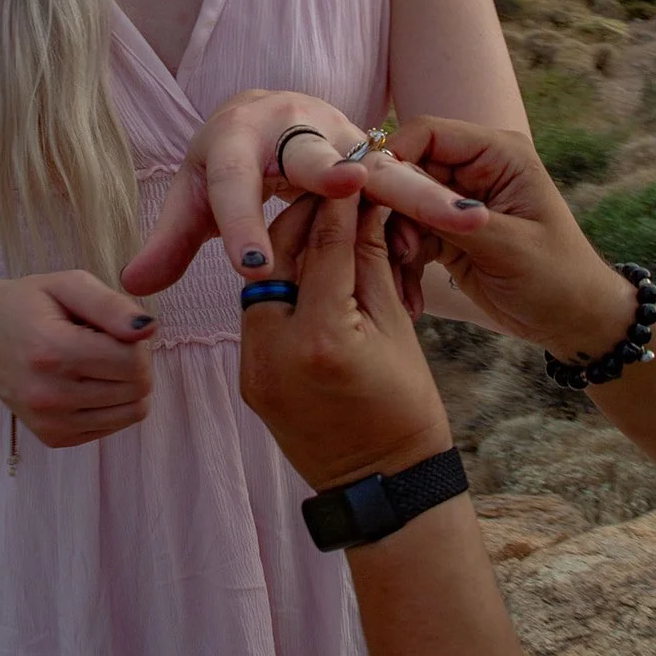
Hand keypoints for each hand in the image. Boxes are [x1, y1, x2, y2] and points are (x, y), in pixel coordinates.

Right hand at [0, 271, 155, 447]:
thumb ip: (111, 305)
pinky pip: (112, 427)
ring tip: (96, 361)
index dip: (137, 339)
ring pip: (132, 412)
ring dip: (126, 384)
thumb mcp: (68, 285)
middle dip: (135, 360)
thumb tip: (148, 329)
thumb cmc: (29, 302)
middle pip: (138, 388)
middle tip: (106, 341)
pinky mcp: (53, 439)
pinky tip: (86, 381)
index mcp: (52, 351)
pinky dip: (111, 404)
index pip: (134, 361)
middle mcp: (48, 395)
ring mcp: (49, 423)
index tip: (114, 326)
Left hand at [121, 88, 486, 295]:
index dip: (241, 223)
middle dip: (333, 171)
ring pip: (382, 166)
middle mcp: (293, 127)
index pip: (234, 183)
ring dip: (421, 193)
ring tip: (466, 220)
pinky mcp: (377, 152)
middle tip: (353, 184)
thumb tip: (132, 288)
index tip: (250, 268)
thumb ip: (172, 241)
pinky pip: (405, 184)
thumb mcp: (197, 195)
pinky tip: (464, 241)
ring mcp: (342, 135)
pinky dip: (427, 215)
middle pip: (313, 155)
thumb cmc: (230, 161)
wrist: (274, 111)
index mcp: (238, 137)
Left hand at [239, 194, 453, 492]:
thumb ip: (370, 261)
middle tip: (329, 185)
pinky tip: (305, 265)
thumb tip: (365, 203)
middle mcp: (274, 352)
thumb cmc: (406, 409)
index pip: (326, 248)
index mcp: (321, 339)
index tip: (350, 168)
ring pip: (264, 283)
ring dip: (289, 248)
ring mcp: (254, 370)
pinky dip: (283, 286)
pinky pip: (260, 316)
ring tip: (317, 218)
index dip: (341, 203)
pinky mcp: (249, 380)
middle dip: (304, 216)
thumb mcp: (396, 327)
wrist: (382, 487)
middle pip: (280, 257)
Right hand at [386, 118, 635, 362]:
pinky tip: (410, 295)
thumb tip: (395, 189)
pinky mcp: (446, 232)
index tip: (372, 197)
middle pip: (406, 168)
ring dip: (394, 241)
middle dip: (393, 209)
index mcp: (498, 154)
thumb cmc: (557, 278)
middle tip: (397, 251)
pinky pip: (406, 235)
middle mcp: (474, 168)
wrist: (574, 322)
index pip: (427, 133)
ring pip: (400, 205)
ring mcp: (457, 201)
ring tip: (405, 275)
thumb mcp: (507, 246)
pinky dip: (402, 262)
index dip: (394, 158)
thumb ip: (450, 216)